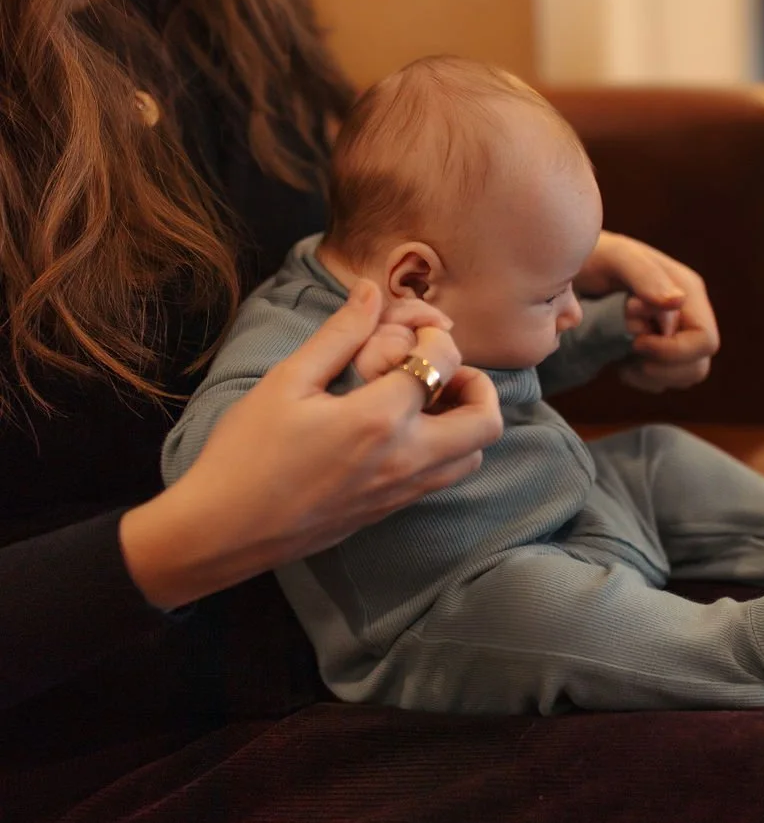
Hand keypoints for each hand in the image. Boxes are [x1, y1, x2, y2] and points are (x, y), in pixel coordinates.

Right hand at [120, 280, 502, 609]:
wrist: (220, 532)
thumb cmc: (245, 452)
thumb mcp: (286, 381)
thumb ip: (338, 334)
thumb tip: (371, 290)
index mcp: (380, 419)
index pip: (444, 362)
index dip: (435, 335)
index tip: (408, 328)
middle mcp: (405, 459)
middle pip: (484, 422)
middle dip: (475, 383)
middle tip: (437, 367)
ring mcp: (400, 493)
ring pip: (470, 457)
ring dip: (463, 420)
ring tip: (421, 398)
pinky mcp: (389, 512)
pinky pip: (440, 479)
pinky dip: (443, 448)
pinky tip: (398, 429)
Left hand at [573, 231, 719, 392]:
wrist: (567, 268)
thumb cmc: (593, 257)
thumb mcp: (615, 258)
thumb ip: (645, 276)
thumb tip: (677, 303)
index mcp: (687, 289)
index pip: (704, 341)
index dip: (673, 350)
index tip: (635, 339)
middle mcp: (687, 314)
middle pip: (698, 365)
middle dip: (663, 368)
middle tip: (629, 349)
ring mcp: (673, 334)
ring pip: (685, 376)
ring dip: (653, 376)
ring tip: (624, 357)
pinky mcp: (657, 349)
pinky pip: (664, 381)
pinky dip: (642, 379)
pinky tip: (620, 360)